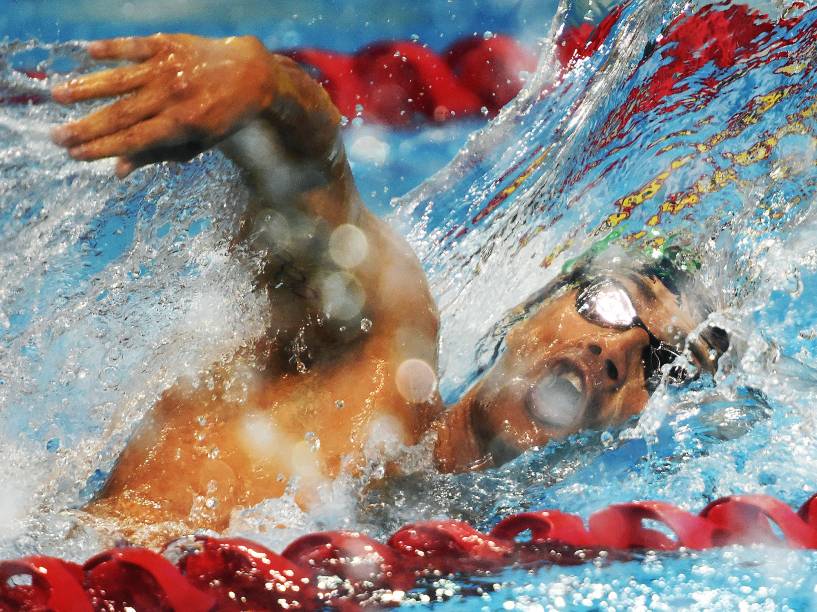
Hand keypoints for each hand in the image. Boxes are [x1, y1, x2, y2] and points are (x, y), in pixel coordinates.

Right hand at [52, 34, 276, 177]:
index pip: (133, 139)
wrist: (253, 74)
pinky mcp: (169, 45)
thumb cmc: (224, 116)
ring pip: (121, 80)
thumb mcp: (199, 143)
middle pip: (121, 114)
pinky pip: (135, 46)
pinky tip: (89, 53)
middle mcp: (172, 97)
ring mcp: (169, 69)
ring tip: (58, 95)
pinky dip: (112, 49)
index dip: (102, 148)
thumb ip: (158, 155)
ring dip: (87, 87)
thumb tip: (119, 171)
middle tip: (56, 136)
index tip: (75, 155)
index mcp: (181, 125)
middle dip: (86, 127)